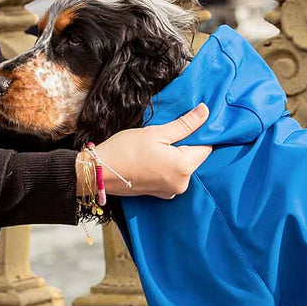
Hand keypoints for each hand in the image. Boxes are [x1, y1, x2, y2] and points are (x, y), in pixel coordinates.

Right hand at [90, 102, 210, 198]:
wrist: (99, 172)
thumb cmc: (125, 150)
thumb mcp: (156, 132)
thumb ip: (185, 124)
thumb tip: (206, 111)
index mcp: (184, 167)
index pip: (206, 147)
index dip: (200, 133)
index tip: (189, 122)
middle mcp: (182, 183)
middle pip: (195, 157)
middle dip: (187, 143)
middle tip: (169, 132)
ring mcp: (171, 191)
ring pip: (183, 166)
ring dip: (176, 154)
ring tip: (159, 144)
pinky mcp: (161, 194)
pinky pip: (172, 175)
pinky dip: (167, 165)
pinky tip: (153, 156)